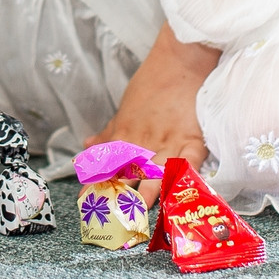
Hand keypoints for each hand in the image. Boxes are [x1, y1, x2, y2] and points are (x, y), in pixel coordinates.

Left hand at [85, 22, 219, 204]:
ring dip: (145, 196)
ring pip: (154, 175)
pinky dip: (182, 180)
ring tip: (135, 216)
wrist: (182, 59)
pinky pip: (187, 165)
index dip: (95, 186)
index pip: (107, 166)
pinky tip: (176, 197)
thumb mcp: (126, 108)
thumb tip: (86, 148)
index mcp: (126, 136)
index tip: (84, 204)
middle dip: (118, 198)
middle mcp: (144, 142)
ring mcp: (168, 142)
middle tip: (107, 219)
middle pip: (128, 176)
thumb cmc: (153, 82)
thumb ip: (109, 133)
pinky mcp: (194, 139)